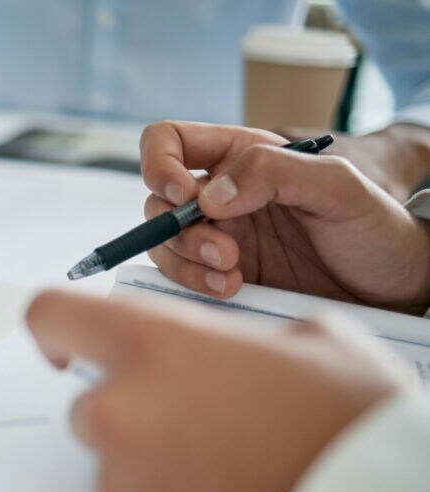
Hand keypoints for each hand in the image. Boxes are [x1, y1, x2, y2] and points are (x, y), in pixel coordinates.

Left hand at [25, 289, 408, 491]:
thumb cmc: (349, 429)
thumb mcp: (313, 341)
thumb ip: (234, 337)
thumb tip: (221, 352)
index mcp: (154, 347)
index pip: (52, 314)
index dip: (56, 326)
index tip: (68, 345)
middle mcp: (120, 411)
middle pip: (89, 401)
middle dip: (134, 407)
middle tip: (204, 420)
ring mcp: (123, 483)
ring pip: (114, 458)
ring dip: (152, 458)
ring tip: (230, 467)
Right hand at [140, 121, 429, 313]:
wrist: (394, 288)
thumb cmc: (376, 228)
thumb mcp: (339, 187)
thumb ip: (275, 172)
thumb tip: (208, 196)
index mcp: (242, 155)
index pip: (168, 141)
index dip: (159, 164)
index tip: (185, 196)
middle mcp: (221, 192)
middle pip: (158, 201)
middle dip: (180, 230)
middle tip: (226, 253)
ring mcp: (218, 235)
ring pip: (163, 242)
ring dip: (185, 261)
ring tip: (231, 276)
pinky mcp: (219, 274)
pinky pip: (179, 276)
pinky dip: (193, 284)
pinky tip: (230, 289)